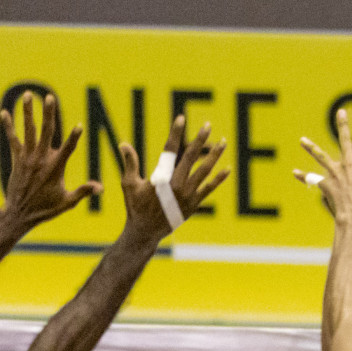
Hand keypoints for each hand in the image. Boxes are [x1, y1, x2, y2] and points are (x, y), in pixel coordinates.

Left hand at [0, 92, 99, 227]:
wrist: (20, 213)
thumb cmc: (46, 209)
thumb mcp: (68, 202)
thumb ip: (84, 191)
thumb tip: (100, 187)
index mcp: (56, 168)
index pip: (68, 148)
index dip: (74, 136)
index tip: (79, 125)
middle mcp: (41, 159)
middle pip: (46, 131)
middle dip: (48, 113)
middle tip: (50, 97)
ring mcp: (27, 157)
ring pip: (28, 130)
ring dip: (28, 111)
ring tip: (28, 95)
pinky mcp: (16, 159)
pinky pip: (12, 139)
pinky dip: (8, 126)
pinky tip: (4, 112)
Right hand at [118, 115, 229, 242]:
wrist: (146, 231)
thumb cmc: (135, 206)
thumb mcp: (129, 184)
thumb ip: (130, 163)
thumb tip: (124, 143)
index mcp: (161, 177)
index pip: (170, 150)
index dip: (176, 133)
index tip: (181, 118)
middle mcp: (177, 185)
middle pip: (191, 157)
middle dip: (200, 140)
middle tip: (207, 125)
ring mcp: (188, 195)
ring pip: (204, 171)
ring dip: (214, 156)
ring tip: (223, 142)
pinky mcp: (194, 204)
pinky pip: (209, 189)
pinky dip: (219, 179)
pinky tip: (227, 168)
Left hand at [295, 107, 351, 228]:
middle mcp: (347, 162)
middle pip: (342, 139)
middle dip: (341, 124)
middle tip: (340, 112)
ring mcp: (334, 173)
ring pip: (321, 156)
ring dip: (312, 148)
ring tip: (303, 141)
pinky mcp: (325, 185)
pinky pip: (312, 180)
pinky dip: (304, 177)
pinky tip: (295, 173)